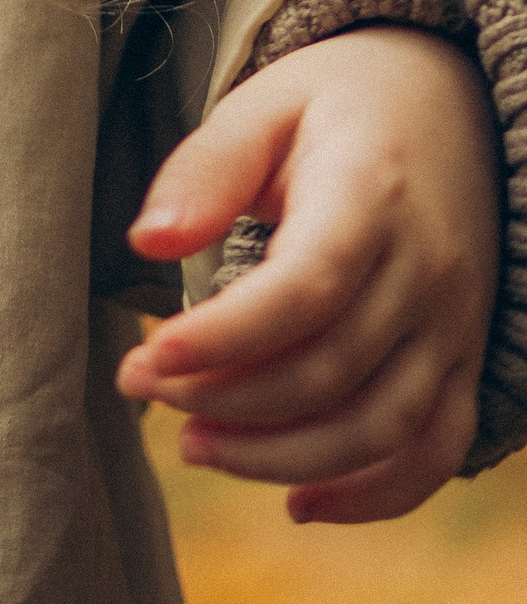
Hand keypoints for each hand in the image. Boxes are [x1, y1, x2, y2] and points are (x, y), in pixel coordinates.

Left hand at [117, 24, 501, 521]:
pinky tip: (296, 500)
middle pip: (332, 370)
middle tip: (142, 388)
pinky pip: (435, 452)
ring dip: (282, 456)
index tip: (147, 355)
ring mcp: (453, 324)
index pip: (305, 290)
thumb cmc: (335, 103)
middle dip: (226, 400)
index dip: (224, 339)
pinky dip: (373, 495)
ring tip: (194, 444)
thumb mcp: (264, 103)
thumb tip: (145, 242)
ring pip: (380, 427)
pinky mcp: (462, 360)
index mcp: (373, 192)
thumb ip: (205, 169)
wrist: (448, 103)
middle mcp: (426, 269)